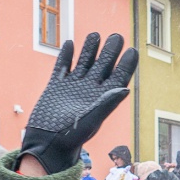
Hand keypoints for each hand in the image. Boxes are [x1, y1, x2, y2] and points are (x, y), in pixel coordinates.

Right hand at [19, 33, 138, 174]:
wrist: (47, 144)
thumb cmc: (72, 137)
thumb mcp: (93, 119)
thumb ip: (108, 103)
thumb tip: (126, 88)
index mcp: (101, 99)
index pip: (118, 78)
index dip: (126, 65)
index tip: (133, 50)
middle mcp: (89, 91)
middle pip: (102, 67)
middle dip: (109, 52)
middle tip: (117, 37)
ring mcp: (72, 88)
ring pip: (83, 64)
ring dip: (89, 50)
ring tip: (96, 35)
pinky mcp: (55, 87)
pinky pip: (62, 68)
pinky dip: (65, 56)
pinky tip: (69, 44)